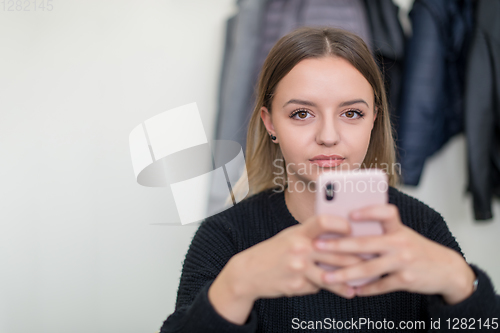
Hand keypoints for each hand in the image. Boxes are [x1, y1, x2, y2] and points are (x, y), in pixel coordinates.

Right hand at [220, 214, 364, 302]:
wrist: (249, 272)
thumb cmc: (275, 251)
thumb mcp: (291, 236)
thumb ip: (312, 235)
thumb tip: (341, 236)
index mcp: (299, 232)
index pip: (323, 221)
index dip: (341, 224)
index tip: (353, 229)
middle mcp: (299, 248)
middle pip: (336, 253)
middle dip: (356, 258)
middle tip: (373, 260)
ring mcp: (298, 268)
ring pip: (332, 275)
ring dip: (349, 280)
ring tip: (361, 283)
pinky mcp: (298, 285)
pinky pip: (319, 287)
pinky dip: (328, 288)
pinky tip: (343, 291)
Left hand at [313, 204, 475, 304]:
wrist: (447, 269)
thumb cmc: (416, 249)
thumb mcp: (402, 235)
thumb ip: (381, 232)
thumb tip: (347, 231)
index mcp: (398, 229)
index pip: (386, 213)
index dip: (369, 212)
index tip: (350, 214)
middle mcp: (400, 243)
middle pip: (366, 243)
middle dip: (338, 245)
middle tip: (318, 246)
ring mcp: (403, 262)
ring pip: (368, 268)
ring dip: (345, 274)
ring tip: (326, 277)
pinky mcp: (406, 280)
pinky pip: (380, 286)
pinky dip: (365, 289)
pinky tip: (352, 291)